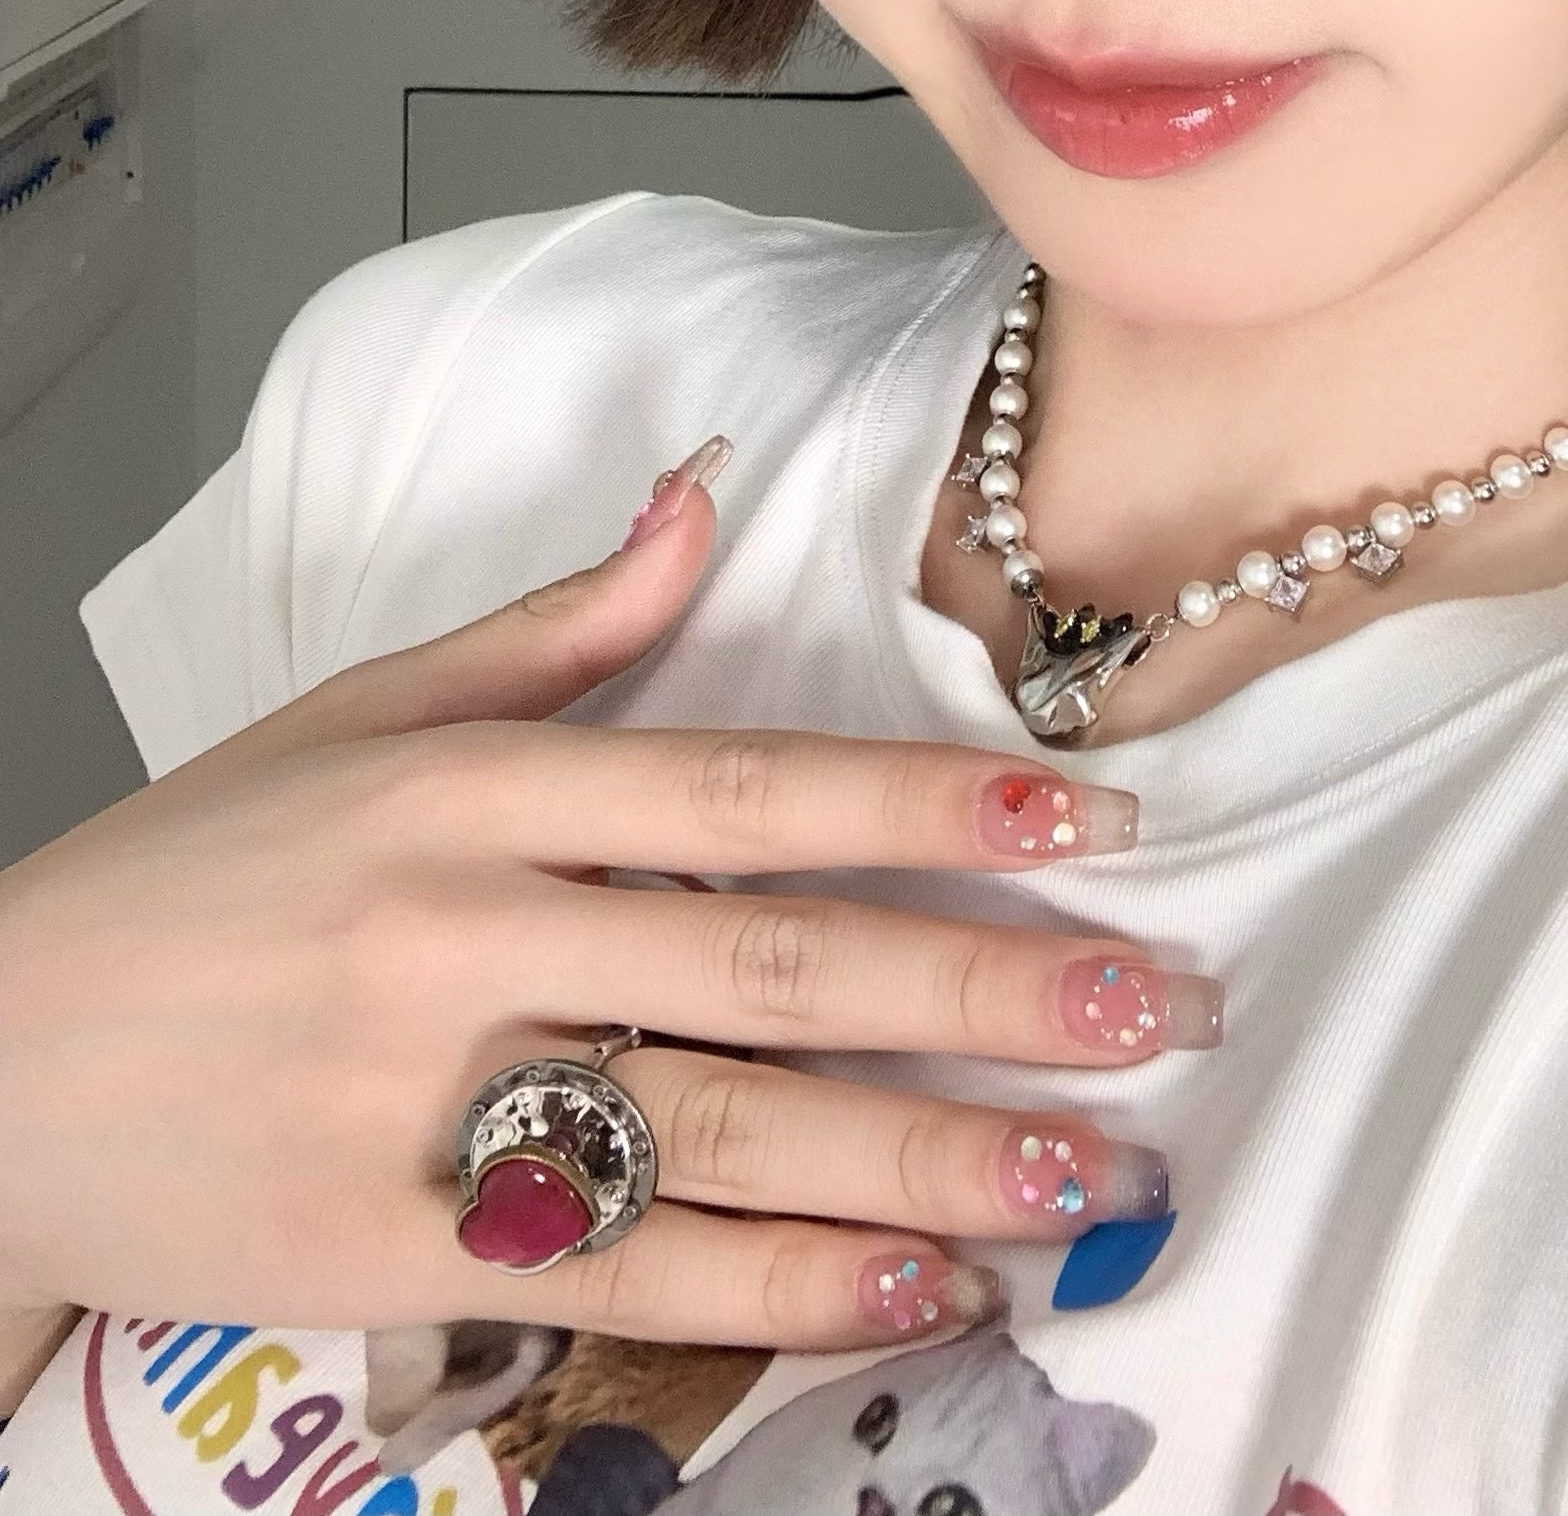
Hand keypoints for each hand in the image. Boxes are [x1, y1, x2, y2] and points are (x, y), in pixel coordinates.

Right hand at [0, 455, 1215, 1393]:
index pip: (740, 788)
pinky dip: (779, 1288)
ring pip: (726, 1128)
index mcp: (468, 787)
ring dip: (927, 1155)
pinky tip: (915, 1290)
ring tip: (1091, 1168)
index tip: (1084, 821)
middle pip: (768, 962)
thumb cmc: (190, 876)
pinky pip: (622, 1276)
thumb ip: (553, 626)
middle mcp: (463, 936)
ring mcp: (427, 1102)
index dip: (922, 805)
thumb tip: (706, 496)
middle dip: (981, 987)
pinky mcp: (392, 1254)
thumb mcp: (356, 713)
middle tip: (1157, 1006)